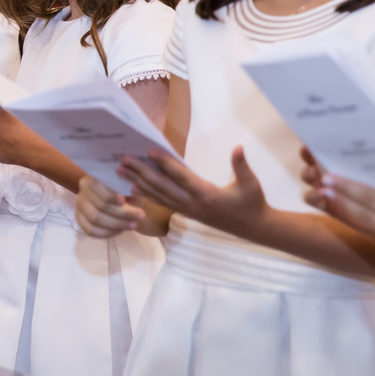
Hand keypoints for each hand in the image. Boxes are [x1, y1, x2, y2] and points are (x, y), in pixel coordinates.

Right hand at [76, 175, 144, 237]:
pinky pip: (90, 230)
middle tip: (140, 216)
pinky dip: (107, 233)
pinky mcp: (80, 219)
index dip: (109, 195)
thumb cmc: (125, 191)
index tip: (123, 201)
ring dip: (117, 224)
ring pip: (95, 219)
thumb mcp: (128, 186)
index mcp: (92, 178)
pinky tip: (120, 231)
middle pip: (99, 206)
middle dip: (122, 213)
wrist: (123, 201)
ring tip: (133, 225)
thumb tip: (131, 191)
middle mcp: (83, 190)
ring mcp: (80, 206)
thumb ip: (127, 187)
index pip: (97, 186)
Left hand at [118, 146, 266, 232]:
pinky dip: (146, 194)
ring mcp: (187, 209)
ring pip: (158, 195)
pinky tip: (133, 186)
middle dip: (141, 172)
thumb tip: (238, 147)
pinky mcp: (186, 212)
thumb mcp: (251, 184)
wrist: (253, 228)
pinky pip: (162, 202)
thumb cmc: (252, 203)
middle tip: (124, 159)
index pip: (181, 177)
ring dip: (138, 182)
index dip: (165, 163)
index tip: (150, 151)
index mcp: (206, 194)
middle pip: (162, 186)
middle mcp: (192, 203)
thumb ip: (242, 166)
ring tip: (121, 170)